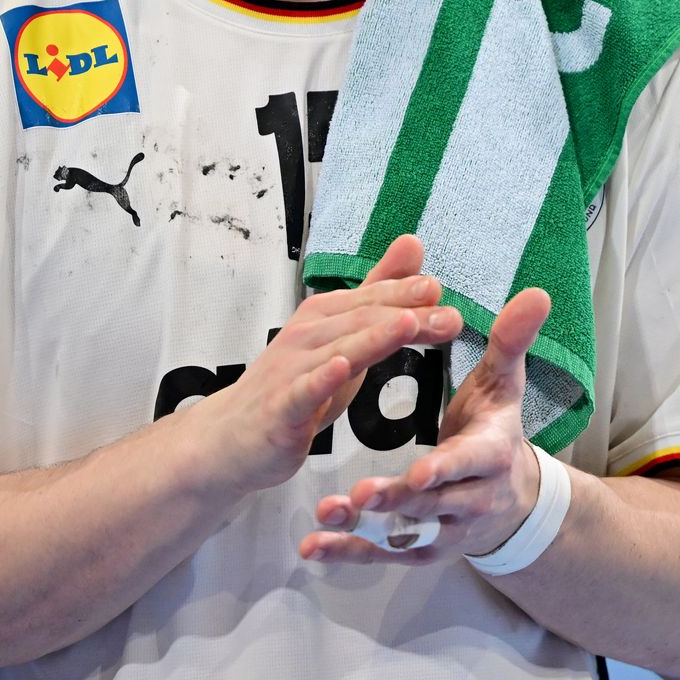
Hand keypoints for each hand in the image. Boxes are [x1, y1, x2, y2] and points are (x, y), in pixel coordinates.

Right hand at [195, 234, 462, 496]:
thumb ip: (379, 293)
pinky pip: (304, 391)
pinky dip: (322, 379)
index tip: (440, 291)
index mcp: (325, 316)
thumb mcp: (344, 336)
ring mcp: (292, 371)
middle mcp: (307, 336)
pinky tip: (341, 368)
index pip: (372, 300)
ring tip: (408, 324)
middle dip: (407, 315)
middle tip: (448, 315)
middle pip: (363, 322)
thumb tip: (413, 244)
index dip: (406, 295)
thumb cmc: (295, 383)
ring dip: (375, 337)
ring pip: (339, 350)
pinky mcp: (282, 408)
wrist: (231, 436)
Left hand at [300, 286, 552, 566]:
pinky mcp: (420, 550)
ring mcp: (444, 530)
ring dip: (364, 528)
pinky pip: (381, 553)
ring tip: (327, 512)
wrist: (514, 499)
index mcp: (490, 455)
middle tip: (362, 493)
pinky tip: (313, 545)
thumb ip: (511, 341)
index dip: (446, 469)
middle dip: (399, 501)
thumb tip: (536, 293)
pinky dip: (347, 552)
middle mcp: (470, 500)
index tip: (420, 472)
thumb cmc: (496, 429)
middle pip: (434, 504)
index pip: (470, 463)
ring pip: (404, 533)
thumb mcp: (505, 384)